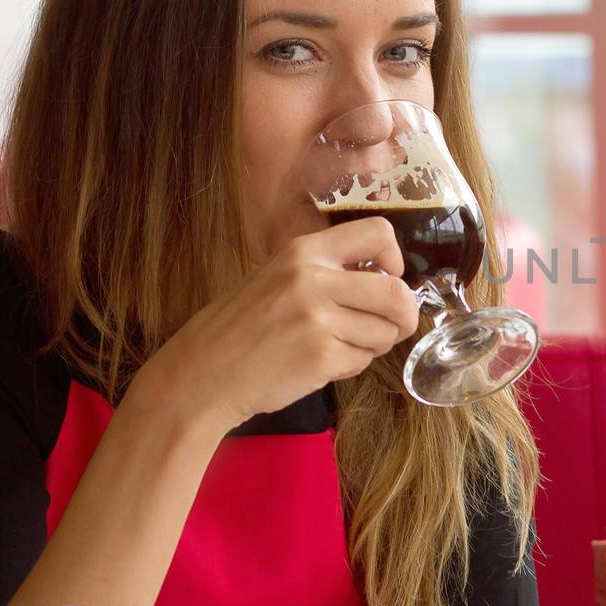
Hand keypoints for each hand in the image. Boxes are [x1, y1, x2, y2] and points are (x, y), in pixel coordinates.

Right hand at [134, 216, 421, 434]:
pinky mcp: (321, 356)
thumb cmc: (242, 327)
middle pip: (397, 293)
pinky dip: (351, 366)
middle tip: (391, 327)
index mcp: (304, 251)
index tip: (388, 279)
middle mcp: (313, 279)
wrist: (202, 373)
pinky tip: (320, 364)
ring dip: (372, 344)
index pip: (379, 233)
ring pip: (385, 331)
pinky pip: (363, 360)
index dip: (396, 261)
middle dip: (403, 316)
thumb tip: (388, 279)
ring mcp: (317, 318)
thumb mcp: (278, 277)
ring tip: (337, 346)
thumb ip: (328, 272)